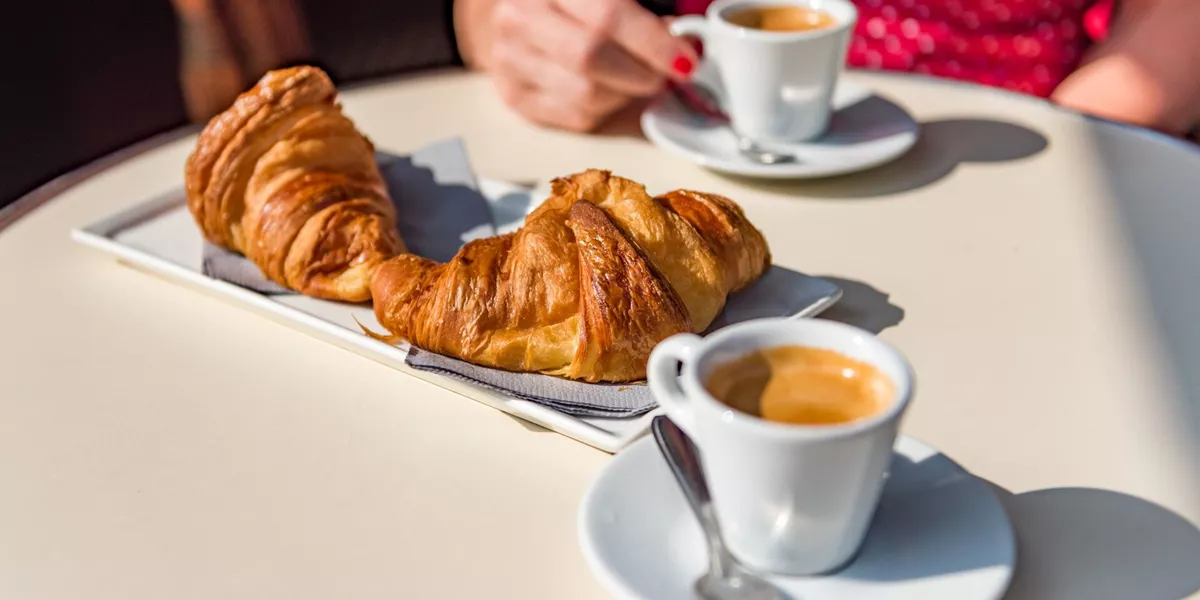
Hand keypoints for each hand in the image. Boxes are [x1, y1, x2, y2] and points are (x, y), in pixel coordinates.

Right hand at [455, 0, 697, 131]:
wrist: (519, 16)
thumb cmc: (574, 5)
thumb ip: (643, 12)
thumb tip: (685, 40)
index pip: (609, 16)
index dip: (654, 42)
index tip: (685, 59)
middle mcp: (521, 19)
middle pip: (593, 58)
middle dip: (642, 73)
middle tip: (664, 75)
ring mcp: (511, 60)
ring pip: (587, 94)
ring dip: (625, 93)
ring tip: (633, 78)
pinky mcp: (515, 96)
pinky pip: (576, 117)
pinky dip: (606, 109)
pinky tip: (608, 90)